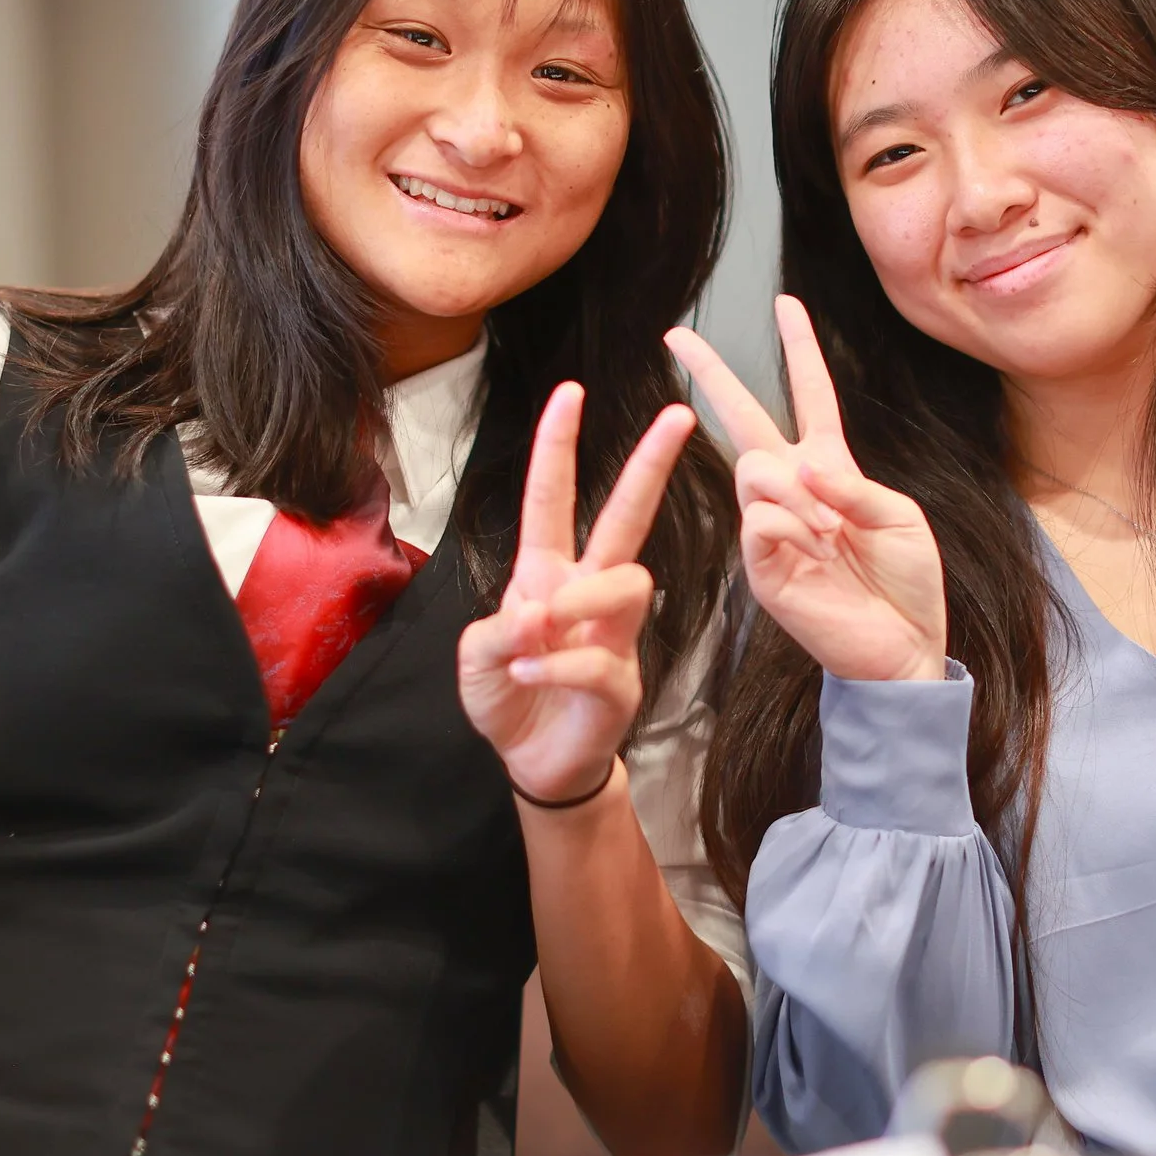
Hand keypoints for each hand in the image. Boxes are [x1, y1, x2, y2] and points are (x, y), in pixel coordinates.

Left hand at [459, 383, 697, 805]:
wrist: (535, 762)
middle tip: (677, 415)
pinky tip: (527, 675)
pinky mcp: (622, 683)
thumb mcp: (477, 657)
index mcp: (546, 572)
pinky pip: (602, 660)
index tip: (570, 392)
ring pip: (627, 585)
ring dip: (579, 602)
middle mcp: (587, 592)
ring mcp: (613, 634)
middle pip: (627, 517)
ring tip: (538, 630)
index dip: (558, 446)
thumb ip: (497, 631)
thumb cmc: (509, 697)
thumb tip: (537, 614)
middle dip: (649, 466)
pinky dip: (558, 666)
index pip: (553, 498)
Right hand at [665, 297, 946, 683]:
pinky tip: (817, 552)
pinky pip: (760, 521)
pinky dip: (793, 528)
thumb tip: (800, 469)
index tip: (785, 304)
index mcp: (831, 470)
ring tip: (828, 534)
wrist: (903, 648)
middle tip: (678, 335)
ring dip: (795, 494)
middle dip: (712, 373)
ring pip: (753, 472)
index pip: (808, 395)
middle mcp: (794, 491)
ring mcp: (772, 526)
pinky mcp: (761, 565)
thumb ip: (854, 487)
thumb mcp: (899, 518)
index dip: (799, 349)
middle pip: (744, 418)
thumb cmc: (907, 584)